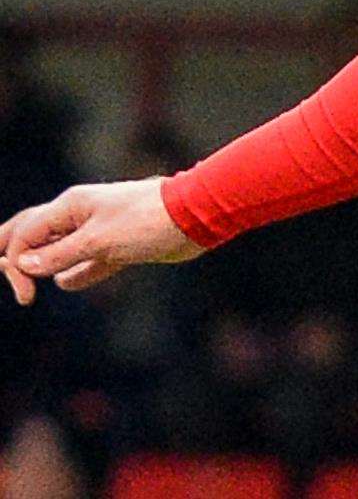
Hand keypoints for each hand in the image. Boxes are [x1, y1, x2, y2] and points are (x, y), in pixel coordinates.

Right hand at [0, 178, 202, 304]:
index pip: (23, 235)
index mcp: (70, 206)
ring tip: (27, 284)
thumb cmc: (147, 221)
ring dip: (44, 264)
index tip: (26, 294)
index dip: (15, 265)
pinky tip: (68, 283)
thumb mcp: (98, 240)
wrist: (196, 216)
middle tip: (11, 282)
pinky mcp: (119, 246)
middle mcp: (79, 216)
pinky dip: (76, 273)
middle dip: (14, 255)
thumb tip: (22, 264)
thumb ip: (59, 255)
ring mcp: (99, 230)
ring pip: (60, 248)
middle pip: (33, 233)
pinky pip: (88, 260)